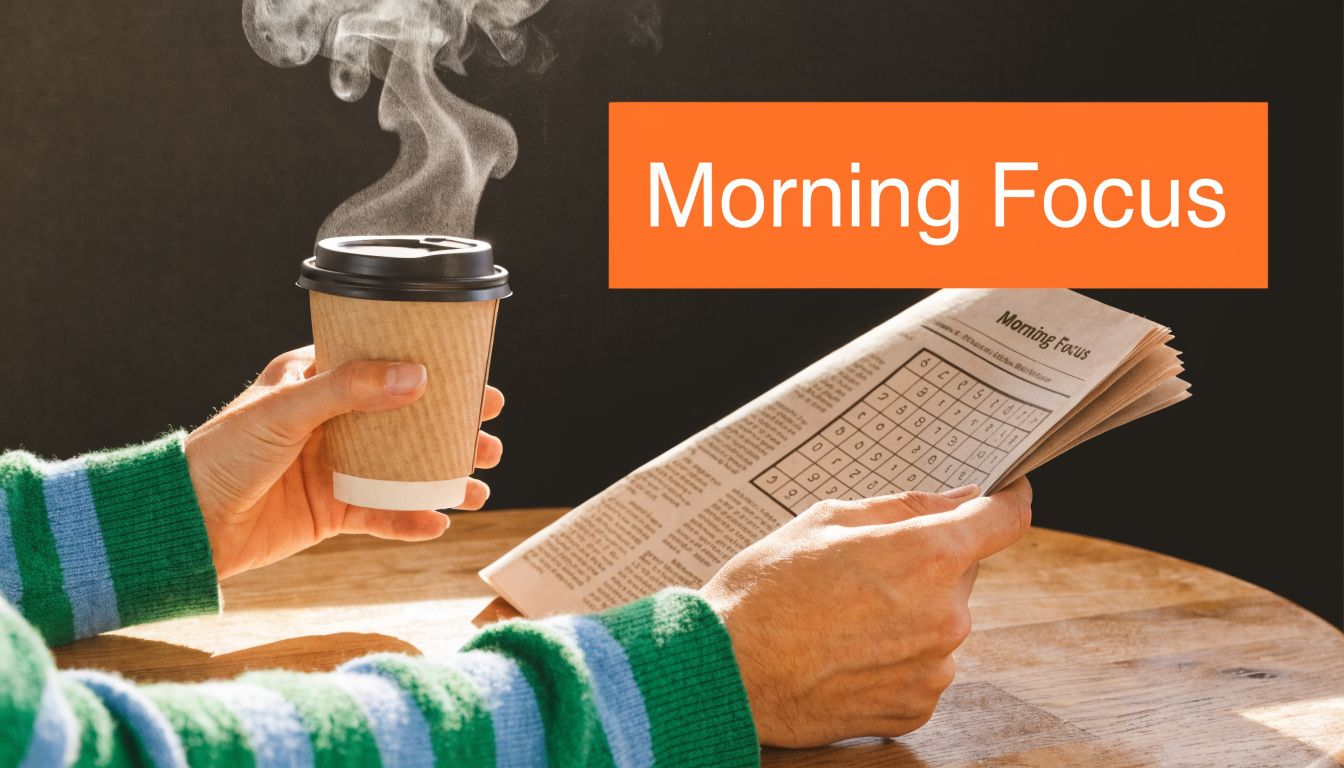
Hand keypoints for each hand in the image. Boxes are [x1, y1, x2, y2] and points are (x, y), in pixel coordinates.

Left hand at [184, 346, 504, 579]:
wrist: (185, 523)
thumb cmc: (221, 453)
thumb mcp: (285, 408)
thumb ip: (350, 389)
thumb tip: (415, 376)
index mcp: (315, 381)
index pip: (383, 365)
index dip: (430, 369)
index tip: (472, 375)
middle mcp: (331, 422)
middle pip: (406, 420)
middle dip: (451, 429)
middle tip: (489, 433)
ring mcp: (334, 468)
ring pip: (403, 470)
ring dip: (443, 477)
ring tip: (479, 486)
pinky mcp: (331, 511)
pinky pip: (382, 515)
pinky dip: (411, 520)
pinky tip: (438, 522)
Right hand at [700, 479, 1031, 746]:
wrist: (726, 671)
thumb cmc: (765, 590)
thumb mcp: (826, 521)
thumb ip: (905, 508)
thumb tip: (958, 501)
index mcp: (926, 556)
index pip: (1002, 520)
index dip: (1007, 501)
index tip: (1007, 495)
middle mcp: (945, 615)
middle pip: (961, 574)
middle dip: (925, 566)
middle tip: (863, 571)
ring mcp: (934, 668)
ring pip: (941, 624)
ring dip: (910, 615)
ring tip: (843, 618)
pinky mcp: (916, 708)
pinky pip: (923, 668)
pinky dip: (896, 658)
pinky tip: (847, 653)